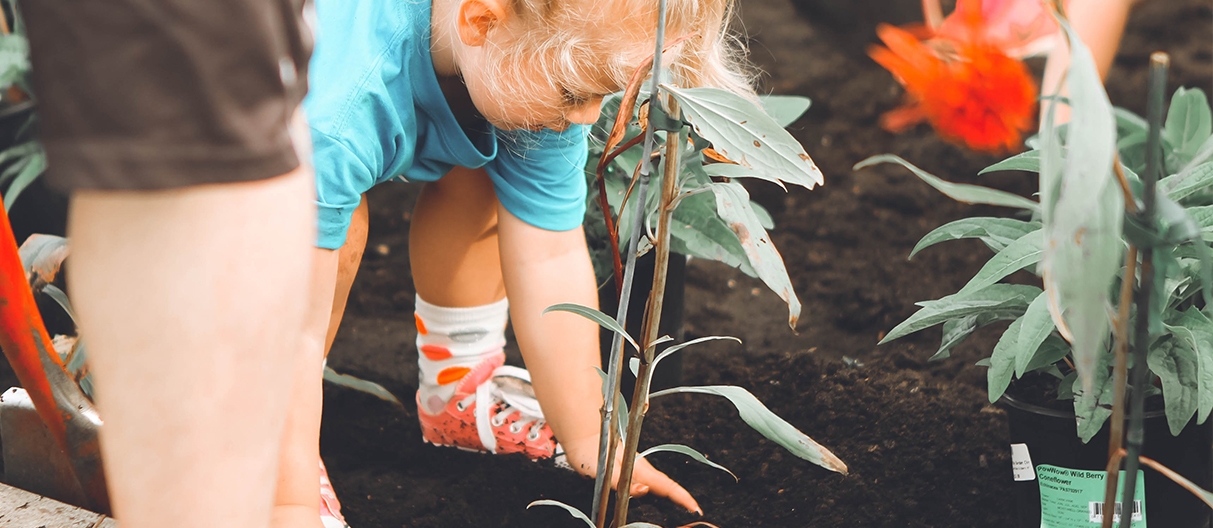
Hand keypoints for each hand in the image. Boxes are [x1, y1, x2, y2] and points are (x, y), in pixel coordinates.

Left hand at [561, 435, 701, 514]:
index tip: (693, 505)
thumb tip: (643, 490)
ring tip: (685, 503)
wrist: (583, 439)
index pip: (665, 484)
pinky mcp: (631, 471)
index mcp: (638, 468)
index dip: (680, 495)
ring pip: (659, 483)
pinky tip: (664, 494)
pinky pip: (650, 482)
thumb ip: (623, 482)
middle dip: (681, 496)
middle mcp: (640, 469)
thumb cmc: (591, 453)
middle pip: (666, 484)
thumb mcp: (605, 470)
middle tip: (695, 508)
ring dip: (673, 493)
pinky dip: (662, 489)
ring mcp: (636, 469)